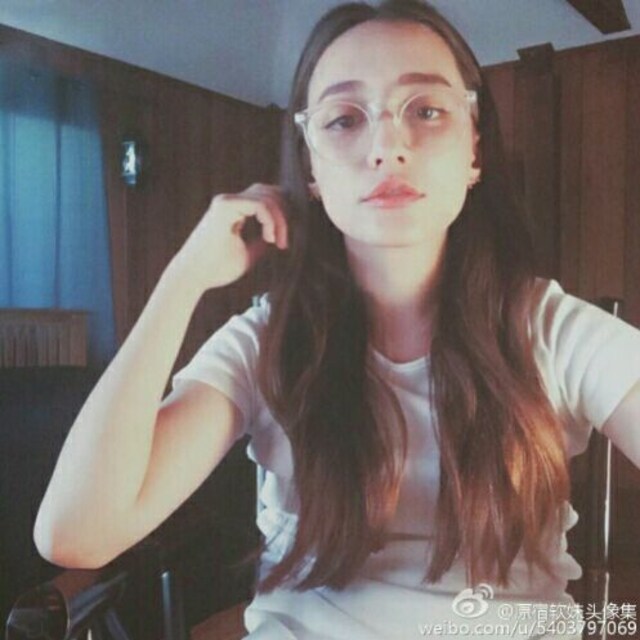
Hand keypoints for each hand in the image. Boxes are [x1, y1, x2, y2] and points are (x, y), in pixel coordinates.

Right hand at [167, 183, 288, 292]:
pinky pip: (259, 204)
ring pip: (266, 196)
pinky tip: (269, 238)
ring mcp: (226, 202)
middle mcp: (229, 201)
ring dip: (279, 219)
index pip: (267, 199)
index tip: (282, 244)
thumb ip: (261, 241)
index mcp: (233, 210)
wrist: (192, 277)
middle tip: (283, 242)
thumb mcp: (248, 253)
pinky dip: (271, 220)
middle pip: (269, 192)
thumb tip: (278, 234)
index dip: (282, 218)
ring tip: (277, 241)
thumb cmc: (217, 269)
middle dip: (284, 215)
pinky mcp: (224, 207)